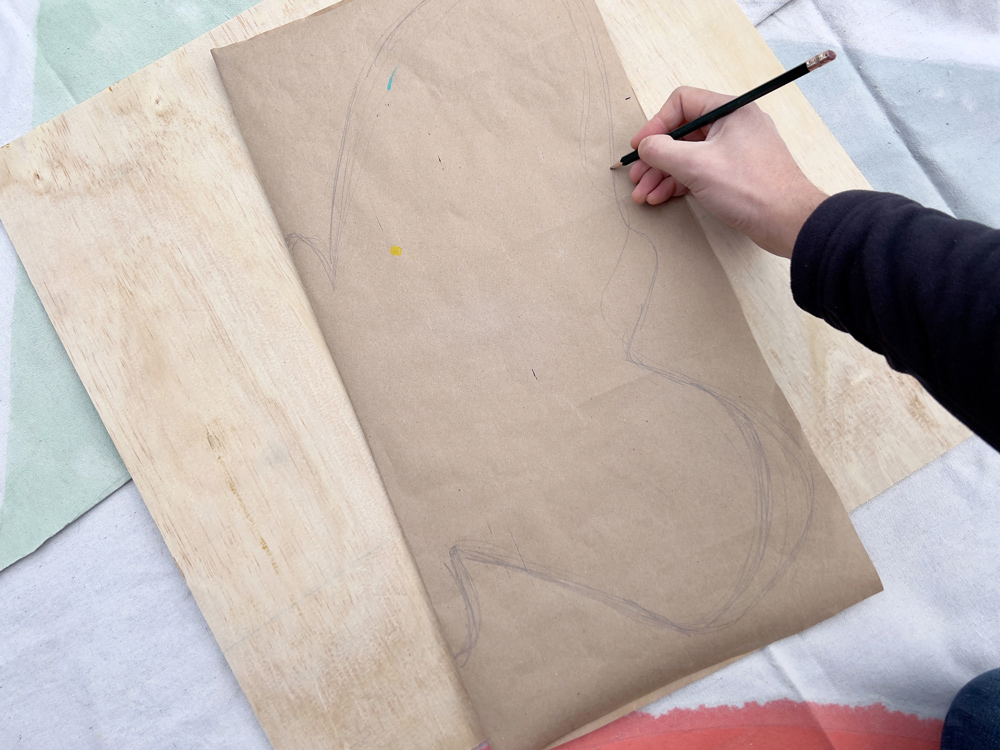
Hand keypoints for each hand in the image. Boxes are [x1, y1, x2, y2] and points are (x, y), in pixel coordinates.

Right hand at [627, 86, 826, 258]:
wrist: (787, 221)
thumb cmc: (750, 188)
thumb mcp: (697, 166)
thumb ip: (663, 151)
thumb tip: (645, 146)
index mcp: (731, 110)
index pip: (682, 103)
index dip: (656, 124)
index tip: (640, 147)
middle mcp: (734, 125)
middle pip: (682, 133)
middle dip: (656, 157)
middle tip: (637, 176)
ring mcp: (735, 150)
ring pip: (689, 155)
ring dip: (663, 174)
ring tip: (644, 194)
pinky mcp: (736, 173)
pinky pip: (700, 171)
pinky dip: (680, 182)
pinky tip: (662, 197)